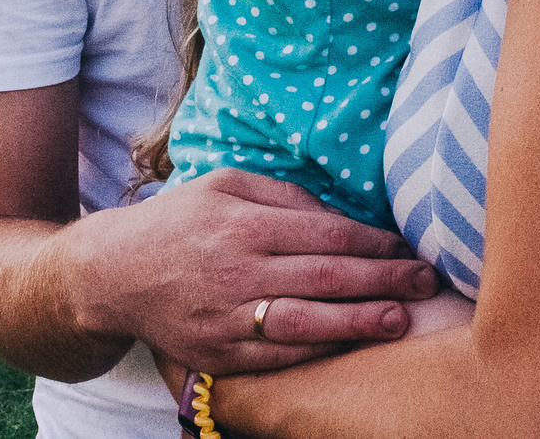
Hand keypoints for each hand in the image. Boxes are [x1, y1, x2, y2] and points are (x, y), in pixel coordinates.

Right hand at [78, 167, 438, 374]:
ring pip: (307, 322)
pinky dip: (318, 351)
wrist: (114, 273)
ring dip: (359, 321)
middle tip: (425, 280)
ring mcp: (228, 317)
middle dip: (382, 279)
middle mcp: (239, 271)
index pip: (325, 233)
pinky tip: (350, 343)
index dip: (372, 241)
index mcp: (244, 224)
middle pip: (325, 277)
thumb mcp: (225, 184)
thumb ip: (283, 195)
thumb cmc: (178, 220)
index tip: (406, 245)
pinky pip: (278, 355)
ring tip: (401, 319)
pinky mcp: (219, 352)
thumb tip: (337, 212)